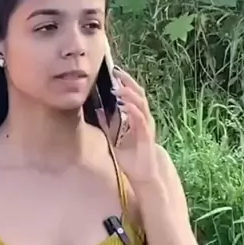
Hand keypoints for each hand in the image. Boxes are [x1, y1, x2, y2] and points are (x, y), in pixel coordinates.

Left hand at [109, 67, 161, 187]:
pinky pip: (140, 118)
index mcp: (136, 117)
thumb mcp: (115, 138)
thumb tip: (97, 111)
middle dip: (127, 82)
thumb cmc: (130, 157)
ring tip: (118, 86)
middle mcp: (143, 118)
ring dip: (129, 93)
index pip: (131, 95)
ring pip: (140, 103)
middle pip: (138, 94)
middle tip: (116, 71)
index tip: (113, 71)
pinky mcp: (146, 134)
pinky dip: (133, 109)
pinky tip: (124, 104)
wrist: (143, 174)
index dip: (124, 82)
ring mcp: (146, 125)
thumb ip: (108, 125)